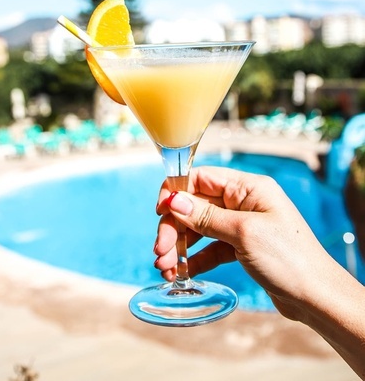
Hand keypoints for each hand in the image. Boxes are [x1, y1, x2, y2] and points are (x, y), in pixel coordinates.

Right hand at [155, 166, 333, 320]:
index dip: (177, 191)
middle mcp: (243, 202)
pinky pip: (210, 247)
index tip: (159, 211)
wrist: (315, 296)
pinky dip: (194, 258)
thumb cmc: (288, 258)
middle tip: (160, 252)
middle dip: (175, 227)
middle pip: (196, 205)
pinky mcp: (241, 247)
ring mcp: (241, 225)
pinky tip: (181, 272)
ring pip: (200, 228)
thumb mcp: (243, 233)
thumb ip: (206, 216)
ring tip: (165, 268)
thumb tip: (173, 199)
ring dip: (181, 246)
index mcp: (248, 188)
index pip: (202, 178)